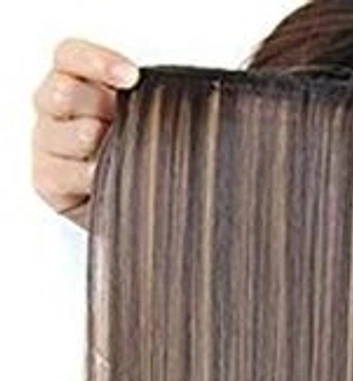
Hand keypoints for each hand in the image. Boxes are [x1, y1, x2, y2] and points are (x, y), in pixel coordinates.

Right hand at [32, 39, 138, 226]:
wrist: (135, 207)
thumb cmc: (138, 157)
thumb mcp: (144, 121)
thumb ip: (142, 100)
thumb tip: (163, 95)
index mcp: (74, 83)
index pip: (69, 57)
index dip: (97, 62)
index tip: (131, 77)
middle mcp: (53, 109)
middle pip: (64, 91)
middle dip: (102, 109)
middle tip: (123, 127)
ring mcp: (47, 142)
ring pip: (68, 133)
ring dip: (101, 146)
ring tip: (119, 157)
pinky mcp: (46, 178)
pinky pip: (67, 172)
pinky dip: (93, 176)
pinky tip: (107, 178)